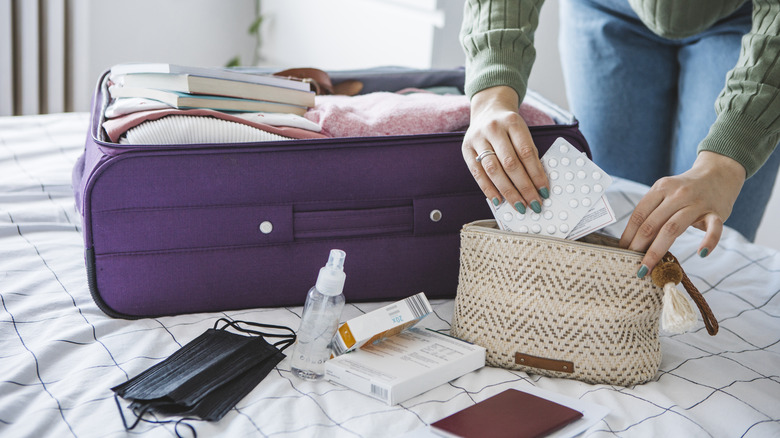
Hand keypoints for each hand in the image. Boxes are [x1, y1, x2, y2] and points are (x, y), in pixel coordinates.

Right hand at [462, 86, 548, 213]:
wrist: (487, 110)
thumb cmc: (508, 126)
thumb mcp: (522, 132)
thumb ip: (529, 153)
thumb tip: (537, 184)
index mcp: (512, 122)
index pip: (526, 152)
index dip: (536, 174)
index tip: (544, 191)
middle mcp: (493, 129)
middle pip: (510, 163)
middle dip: (524, 187)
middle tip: (534, 203)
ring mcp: (478, 138)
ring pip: (493, 170)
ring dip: (507, 191)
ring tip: (519, 205)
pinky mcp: (466, 149)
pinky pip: (477, 173)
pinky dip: (488, 189)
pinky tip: (498, 200)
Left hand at [620, 151, 745, 276]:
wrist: (719, 172)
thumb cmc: (686, 189)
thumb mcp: (667, 193)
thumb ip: (654, 212)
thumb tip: (633, 241)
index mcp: (661, 188)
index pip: (639, 215)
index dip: (628, 235)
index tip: (622, 252)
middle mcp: (677, 194)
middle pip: (652, 224)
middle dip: (638, 247)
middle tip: (632, 266)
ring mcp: (698, 203)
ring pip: (673, 228)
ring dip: (657, 251)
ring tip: (649, 268)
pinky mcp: (717, 212)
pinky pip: (714, 228)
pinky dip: (709, 241)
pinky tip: (701, 254)